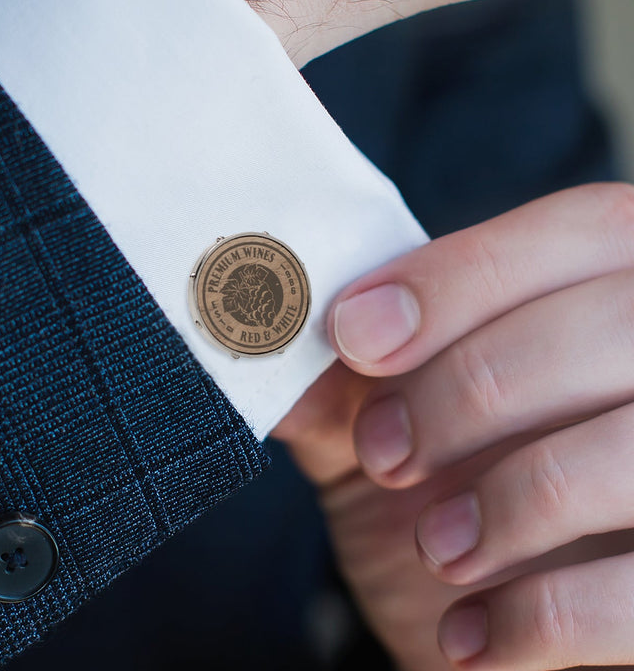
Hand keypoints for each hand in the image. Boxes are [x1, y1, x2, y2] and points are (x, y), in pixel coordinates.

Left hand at [279, 183, 633, 669]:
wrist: (517, 646)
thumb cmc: (458, 520)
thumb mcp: (387, 434)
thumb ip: (342, 382)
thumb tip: (261, 326)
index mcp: (624, 295)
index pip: (581, 228)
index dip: (461, 274)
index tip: (354, 332)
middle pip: (607, 322)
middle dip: (471, 385)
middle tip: (386, 450)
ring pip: (629, 447)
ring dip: (504, 499)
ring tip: (436, 545)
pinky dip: (536, 619)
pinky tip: (471, 634)